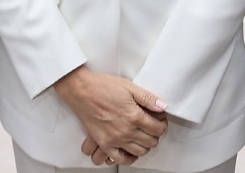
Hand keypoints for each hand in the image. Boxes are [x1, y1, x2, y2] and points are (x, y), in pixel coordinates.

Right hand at [53, 67, 167, 162]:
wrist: (81, 90)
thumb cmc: (102, 86)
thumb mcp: (129, 87)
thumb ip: (148, 98)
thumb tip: (163, 106)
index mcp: (134, 116)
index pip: (158, 128)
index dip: (162, 124)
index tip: (160, 120)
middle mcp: (126, 131)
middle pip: (151, 141)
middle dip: (155, 134)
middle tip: (153, 126)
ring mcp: (115, 139)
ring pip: (139, 151)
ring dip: (145, 145)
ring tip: (143, 135)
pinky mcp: (104, 143)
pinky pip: (121, 159)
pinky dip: (129, 158)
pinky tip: (131, 150)